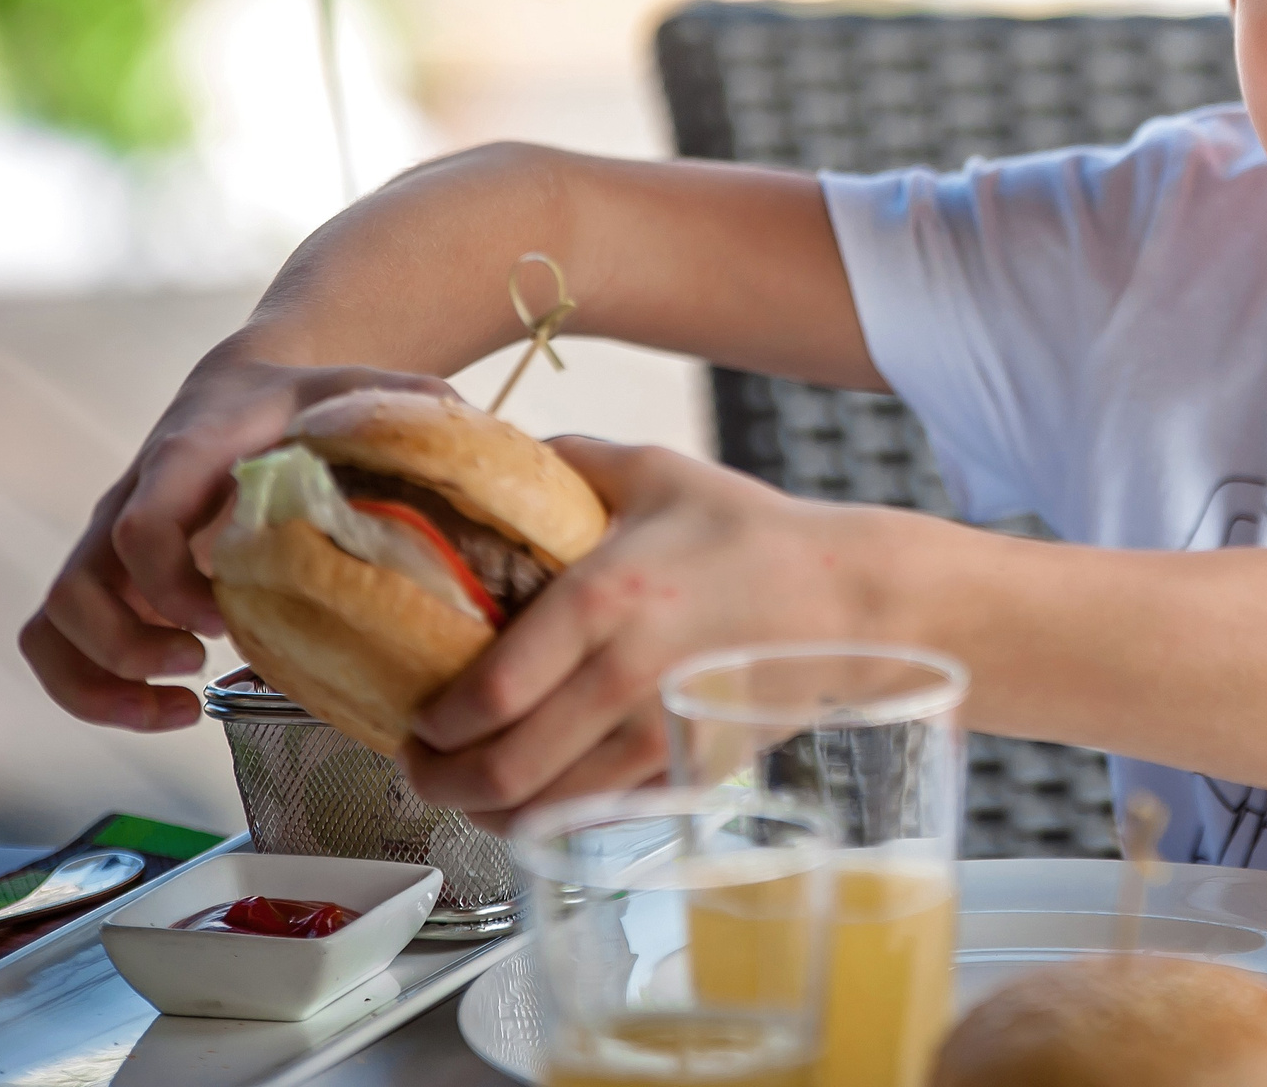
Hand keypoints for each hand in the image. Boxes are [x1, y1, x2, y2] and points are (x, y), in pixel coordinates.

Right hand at [21, 356, 456, 730]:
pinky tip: (168, 708)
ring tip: (182, 700)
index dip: (173, 582)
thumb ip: (413, 411)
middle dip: (129, 647)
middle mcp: (130, 501)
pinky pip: (54, 642)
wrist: (248, 384)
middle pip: (79, 589)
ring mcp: (109, 545)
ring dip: (104, 679)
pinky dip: (92, 690)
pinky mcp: (108, 578)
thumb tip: (487, 451)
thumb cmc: (305, 398)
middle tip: (200, 662)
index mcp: (187, 456)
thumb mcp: (359, 390)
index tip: (226, 612)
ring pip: (55, 623)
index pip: (142, 522)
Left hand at [402, 439, 899, 831]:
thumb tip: (492, 448)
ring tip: (471, 791)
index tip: (413, 720)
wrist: (853, 601)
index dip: (430, 727)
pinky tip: (542, 795)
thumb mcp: (659, 475)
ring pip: (545, 812)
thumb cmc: (755, 535)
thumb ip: (570, 461)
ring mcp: (662, 738)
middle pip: (501, 771)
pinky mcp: (692, 773)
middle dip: (440, 783)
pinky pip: (601, 819)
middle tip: (422, 769)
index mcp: (601, 603)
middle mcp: (624, 680)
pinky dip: (556, 820)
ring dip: (489, 813)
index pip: (484, 698)